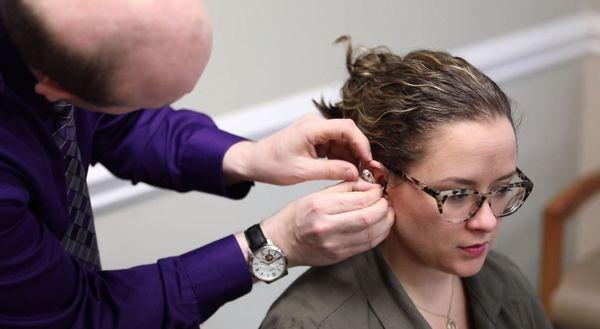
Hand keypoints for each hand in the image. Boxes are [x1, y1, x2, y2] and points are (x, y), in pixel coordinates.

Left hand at [223, 114, 371, 184]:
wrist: (255, 161)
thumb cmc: (272, 165)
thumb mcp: (302, 172)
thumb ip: (330, 171)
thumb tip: (355, 173)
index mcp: (311, 128)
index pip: (346, 128)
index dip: (361, 144)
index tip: (368, 162)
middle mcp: (315, 124)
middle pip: (348, 134)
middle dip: (358, 153)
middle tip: (365, 173)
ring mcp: (316, 130)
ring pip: (343, 141)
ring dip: (351, 157)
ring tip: (355, 176)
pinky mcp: (315, 138)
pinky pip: (335, 145)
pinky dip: (342, 158)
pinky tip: (344, 172)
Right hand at [259, 179, 393, 266]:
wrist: (280, 244)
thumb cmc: (295, 217)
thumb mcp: (315, 195)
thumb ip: (344, 188)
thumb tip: (369, 185)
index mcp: (320, 207)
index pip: (359, 199)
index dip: (375, 193)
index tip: (379, 189)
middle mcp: (327, 226)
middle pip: (369, 217)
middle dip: (384, 207)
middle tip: (385, 201)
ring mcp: (333, 244)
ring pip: (372, 233)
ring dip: (386, 222)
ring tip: (387, 212)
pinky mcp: (339, 256)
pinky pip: (366, 246)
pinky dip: (379, 235)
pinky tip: (380, 226)